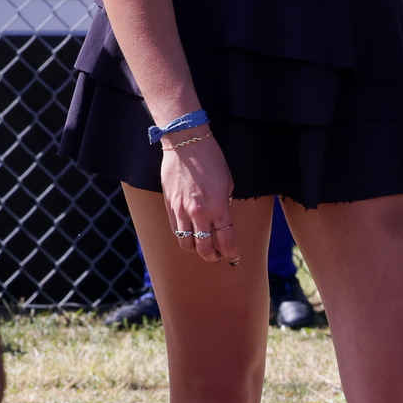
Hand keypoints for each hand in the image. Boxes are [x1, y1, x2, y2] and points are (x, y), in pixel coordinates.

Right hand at [160, 128, 241, 265]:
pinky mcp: (168, 206)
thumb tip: (222, 219)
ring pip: (186, 244)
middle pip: (204, 248)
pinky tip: (190, 234)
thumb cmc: (212, 161)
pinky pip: (175, 230)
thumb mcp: (228, 184)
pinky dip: (183, 237)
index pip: (226, 241)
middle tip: (218, 257)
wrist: (186, 144)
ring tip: (203, 248)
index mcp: (219, 208)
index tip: (234, 258)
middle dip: (213, 257)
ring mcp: (181, 211)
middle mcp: (199, 214)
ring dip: (196, 250)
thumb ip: (225, 205)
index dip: (231, 253)